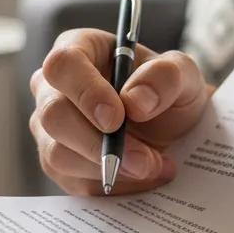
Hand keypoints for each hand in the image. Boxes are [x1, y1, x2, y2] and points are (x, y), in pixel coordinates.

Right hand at [29, 29, 210, 195]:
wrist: (174, 128)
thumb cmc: (169, 90)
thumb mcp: (183, 75)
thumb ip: (165, 76)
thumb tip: (135, 101)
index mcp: (79, 48)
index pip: (63, 65)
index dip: (85, 92)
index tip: (117, 118)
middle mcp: (53, 87)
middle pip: (53, 114)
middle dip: (99, 143)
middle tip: (143, 159)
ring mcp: (50, 128)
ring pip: (58, 153)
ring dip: (109, 167)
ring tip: (153, 166)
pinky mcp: (57, 163)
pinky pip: (71, 181)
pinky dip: (111, 184)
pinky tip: (142, 176)